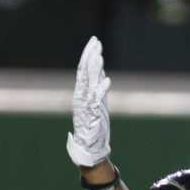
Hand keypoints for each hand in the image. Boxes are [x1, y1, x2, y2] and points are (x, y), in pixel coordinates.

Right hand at [65, 36, 111, 167]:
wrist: (90, 147)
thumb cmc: (94, 125)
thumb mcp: (96, 103)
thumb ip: (97, 87)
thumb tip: (100, 72)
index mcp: (82, 93)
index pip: (83, 69)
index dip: (88, 55)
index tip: (94, 42)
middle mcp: (82, 97)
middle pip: (84, 72)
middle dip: (90, 56)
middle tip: (95, 41)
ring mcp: (86, 106)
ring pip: (89, 83)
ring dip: (94, 69)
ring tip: (99, 56)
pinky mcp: (92, 115)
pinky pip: (96, 100)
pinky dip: (101, 90)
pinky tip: (107, 80)